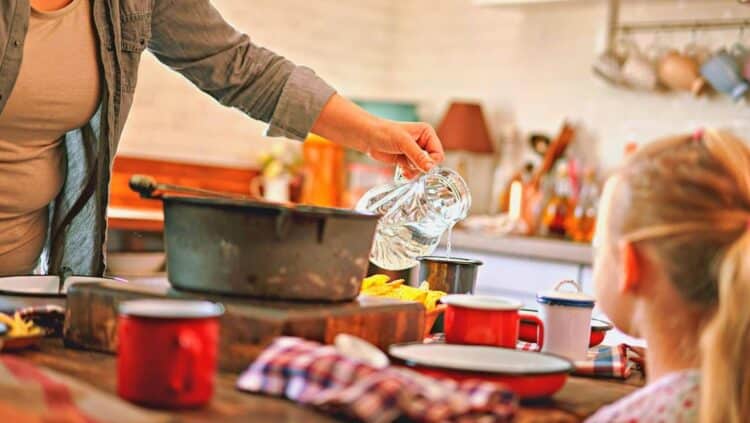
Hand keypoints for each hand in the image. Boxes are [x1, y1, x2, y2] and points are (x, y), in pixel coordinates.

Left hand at [310, 95, 444, 178]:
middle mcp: (423, 143)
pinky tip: (402, 171)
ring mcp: (415, 152)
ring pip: (422, 169)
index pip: (438, 153)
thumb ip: (418, 156)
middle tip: (409, 163)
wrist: (368, 138)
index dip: (431, 162)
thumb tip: (430, 168)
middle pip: (431, 163)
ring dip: (413, 171)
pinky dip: (409, 173)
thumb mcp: (403, 143)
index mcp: (427, 133)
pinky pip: (414, 172)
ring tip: (403, 165)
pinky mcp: (407, 160)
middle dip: (421, 166)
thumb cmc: (385, 133)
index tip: (420, 165)